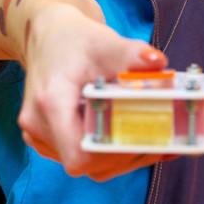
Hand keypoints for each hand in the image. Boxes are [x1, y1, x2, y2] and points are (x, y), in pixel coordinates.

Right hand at [16, 3, 177, 181]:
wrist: (48, 38)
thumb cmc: (74, 40)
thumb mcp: (104, 42)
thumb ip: (131, 53)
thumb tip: (158, 62)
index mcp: (51, 103)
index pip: (78, 153)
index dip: (113, 154)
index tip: (144, 138)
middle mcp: (39, 126)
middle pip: (87, 163)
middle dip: (126, 155)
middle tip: (164, 140)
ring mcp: (42, 136)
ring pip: (86, 165)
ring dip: (122, 156)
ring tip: (157, 140)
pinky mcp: (50, 139)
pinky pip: (82, 156)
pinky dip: (111, 152)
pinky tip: (138, 137)